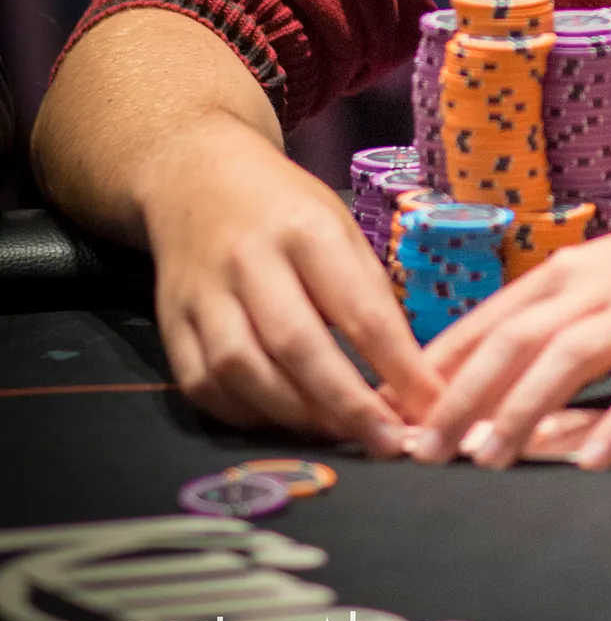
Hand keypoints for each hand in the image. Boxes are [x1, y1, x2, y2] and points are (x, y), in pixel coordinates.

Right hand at [143, 114, 437, 451]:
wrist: (195, 178)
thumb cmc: (284, 209)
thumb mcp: (339, 224)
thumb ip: (366, 291)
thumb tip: (405, 371)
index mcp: (304, 230)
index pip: (358, 307)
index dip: (398, 365)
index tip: (430, 405)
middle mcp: (248, 261)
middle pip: (297, 345)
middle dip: (348, 405)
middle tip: (388, 442)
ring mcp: (203, 295)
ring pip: (244, 372)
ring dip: (296, 416)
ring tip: (340, 435)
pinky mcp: (170, 324)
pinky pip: (204, 386)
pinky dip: (247, 415)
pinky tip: (283, 421)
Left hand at [410, 165, 610, 470]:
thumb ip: (571, 322)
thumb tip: (511, 384)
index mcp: (577, 271)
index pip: (488, 321)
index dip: (437, 370)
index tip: (394, 414)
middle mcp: (603, 285)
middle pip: (514, 341)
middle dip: (460, 398)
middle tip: (419, 452)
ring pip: (569, 359)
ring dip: (522, 410)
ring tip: (486, 459)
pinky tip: (595, 463)